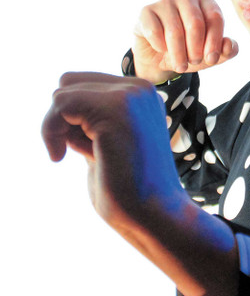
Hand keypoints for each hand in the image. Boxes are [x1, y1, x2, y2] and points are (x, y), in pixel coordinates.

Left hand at [41, 71, 184, 226]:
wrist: (153, 213)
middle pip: (70, 82)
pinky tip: (62, 157)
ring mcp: (129, 95)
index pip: (84, 84)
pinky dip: (50, 131)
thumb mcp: (106, 142)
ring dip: (59, 127)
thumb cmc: (128, 187)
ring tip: (83, 154)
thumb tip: (60, 98)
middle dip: (64, 117)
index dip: (72, 117)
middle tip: (80, 150)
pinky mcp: (115, 109)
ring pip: (63, 92)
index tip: (86, 149)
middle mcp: (139, 88)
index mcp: (141, 95)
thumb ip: (92, 120)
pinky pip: (60, 103)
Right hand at [133, 0, 237, 83]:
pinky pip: (155, 32)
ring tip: (180, 65)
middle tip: (194, 62)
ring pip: (174, 31)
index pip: (215, 17)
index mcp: (206, 1)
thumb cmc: (189, 51)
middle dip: (196, 49)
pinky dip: (160, 47)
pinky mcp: (146, 11)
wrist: (159, 58)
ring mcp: (165, 2)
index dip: (214, 41)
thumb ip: (226, 51)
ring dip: (178, 54)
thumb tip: (229, 45)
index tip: (211, 59)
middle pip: (195, 23)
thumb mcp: (210, 55)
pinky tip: (161, 50)